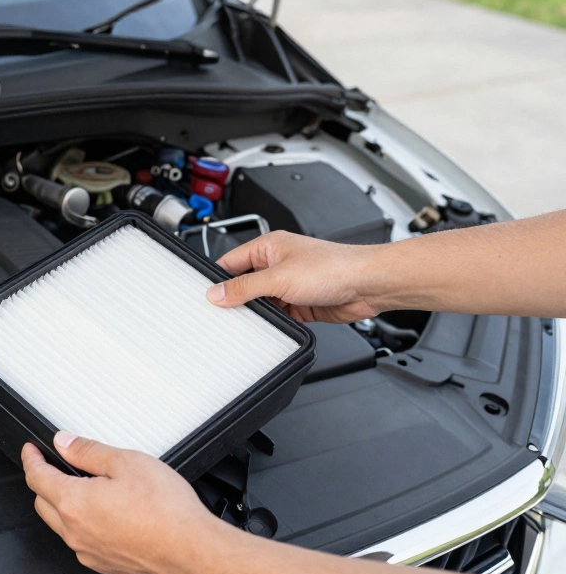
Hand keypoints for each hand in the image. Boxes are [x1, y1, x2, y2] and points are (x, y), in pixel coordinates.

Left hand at [21, 432, 224, 573]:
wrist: (193, 552)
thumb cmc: (167, 512)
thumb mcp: (127, 462)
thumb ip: (89, 451)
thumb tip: (65, 443)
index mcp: (74, 503)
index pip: (37, 477)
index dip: (31, 458)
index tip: (31, 450)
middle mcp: (75, 532)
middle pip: (42, 502)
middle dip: (43, 481)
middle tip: (55, 465)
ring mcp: (89, 552)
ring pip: (61, 524)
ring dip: (62, 504)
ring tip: (86, 487)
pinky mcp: (104, 565)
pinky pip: (81, 541)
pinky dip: (82, 524)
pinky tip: (104, 513)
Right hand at [206, 231, 385, 322]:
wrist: (368, 284)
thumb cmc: (334, 267)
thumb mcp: (278, 278)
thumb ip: (245, 288)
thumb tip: (217, 293)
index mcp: (269, 247)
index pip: (231, 262)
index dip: (218, 279)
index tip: (206, 295)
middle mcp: (278, 264)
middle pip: (245, 284)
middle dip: (237, 299)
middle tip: (224, 313)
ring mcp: (290, 285)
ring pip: (262, 302)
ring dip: (258, 312)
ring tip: (250, 321)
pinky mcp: (301, 303)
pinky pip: (279, 315)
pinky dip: (274, 322)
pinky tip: (270, 326)